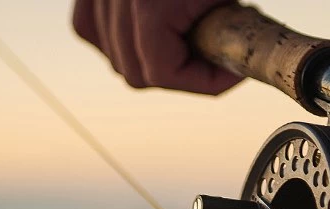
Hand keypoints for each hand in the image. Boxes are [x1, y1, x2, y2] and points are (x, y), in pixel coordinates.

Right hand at [72, 0, 243, 94]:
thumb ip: (228, 29)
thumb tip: (235, 65)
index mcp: (149, 4)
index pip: (163, 73)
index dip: (203, 80)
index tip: (230, 71)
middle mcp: (116, 0)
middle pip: (135, 73)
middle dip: (179, 74)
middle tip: (213, 61)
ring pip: (113, 57)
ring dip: (148, 59)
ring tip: (187, 42)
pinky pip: (94, 31)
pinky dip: (118, 39)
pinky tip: (145, 33)